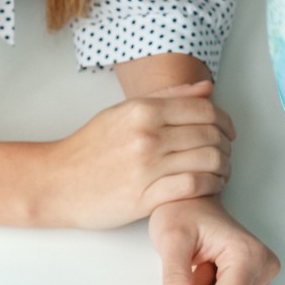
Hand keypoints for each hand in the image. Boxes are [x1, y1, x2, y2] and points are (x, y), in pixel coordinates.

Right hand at [43, 81, 233, 228]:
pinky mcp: (145, 196)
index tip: (228, 132)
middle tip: (226, 154)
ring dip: (224, 168)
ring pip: (208, 160)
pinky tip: (210, 187)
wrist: (56, 182)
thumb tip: (206, 89)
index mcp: (143, 110)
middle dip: (227, 146)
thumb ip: (167, 98)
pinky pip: (193, 186)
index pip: (204, 110)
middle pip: (210, 135)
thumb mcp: (123, 111)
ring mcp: (147, 166)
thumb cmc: (89, 148)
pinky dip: (211, 186)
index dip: (225, 122)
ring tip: (221, 172)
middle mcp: (147, 135)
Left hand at [148, 196, 280, 284]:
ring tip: (195, 266)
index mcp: (248, 255)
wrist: (190, 200)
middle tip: (183, 272)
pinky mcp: (253, 279)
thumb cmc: (182, 211)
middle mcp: (263, 266)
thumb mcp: (171, 241)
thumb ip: (175, 278)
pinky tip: (202, 271)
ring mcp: (261, 273)